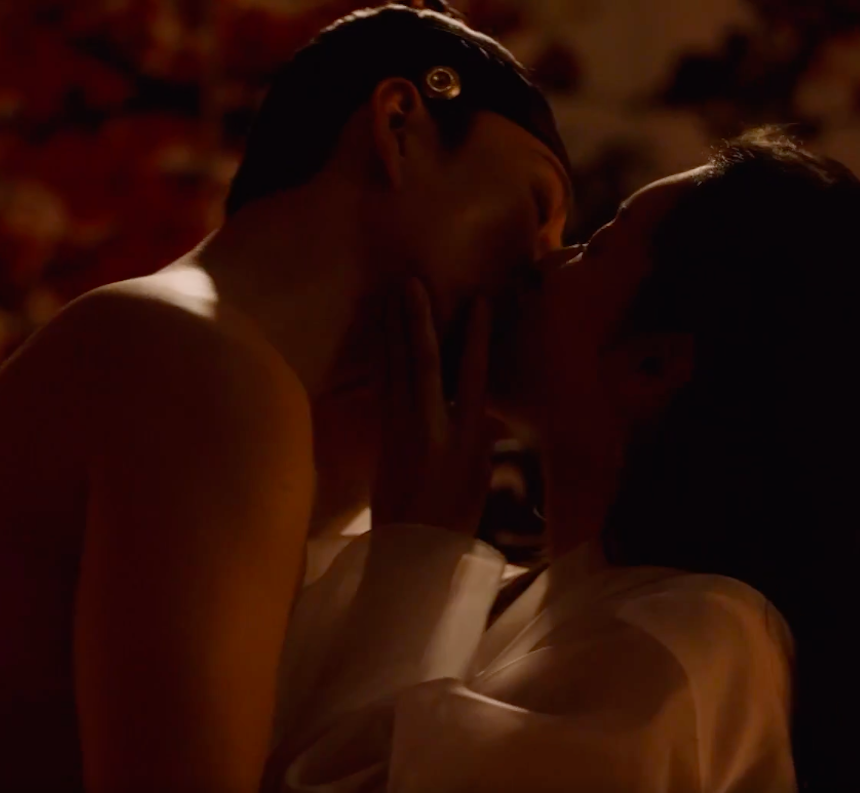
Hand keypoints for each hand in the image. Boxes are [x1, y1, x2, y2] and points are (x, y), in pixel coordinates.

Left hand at [371, 280, 495, 534]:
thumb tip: (476, 406)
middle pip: (422, 363)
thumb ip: (477, 436)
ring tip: (391, 297)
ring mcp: (400, 430)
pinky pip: (383, 385)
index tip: (478, 302)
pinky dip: (383, 357)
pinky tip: (380, 339)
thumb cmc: (453, 519)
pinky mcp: (381, 436)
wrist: (409, 554)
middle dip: (417, 320)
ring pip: (396, 370)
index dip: (475, 338)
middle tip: (410, 281)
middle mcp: (429, 427)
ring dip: (394, 330)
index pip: (471, 377)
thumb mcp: (478, 477)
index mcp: (463, 439)